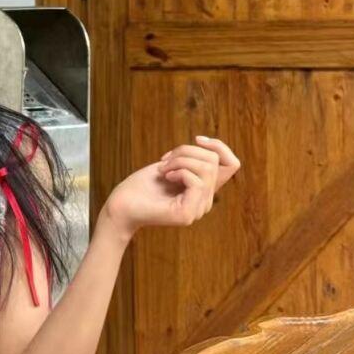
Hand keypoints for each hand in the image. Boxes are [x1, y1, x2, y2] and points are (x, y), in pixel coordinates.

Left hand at [101, 136, 240, 239]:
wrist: (121, 204)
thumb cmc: (142, 184)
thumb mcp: (172, 164)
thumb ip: (194, 160)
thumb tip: (210, 146)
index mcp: (204, 189)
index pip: (232, 164)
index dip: (219, 146)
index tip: (197, 139)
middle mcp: (205, 201)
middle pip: (213, 161)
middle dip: (186, 151)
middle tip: (165, 160)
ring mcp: (198, 209)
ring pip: (206, 168)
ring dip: (180, 160)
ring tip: (163, 169)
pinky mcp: (188, 214)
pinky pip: (196, 181)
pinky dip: (179, 171)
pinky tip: (165, 177)